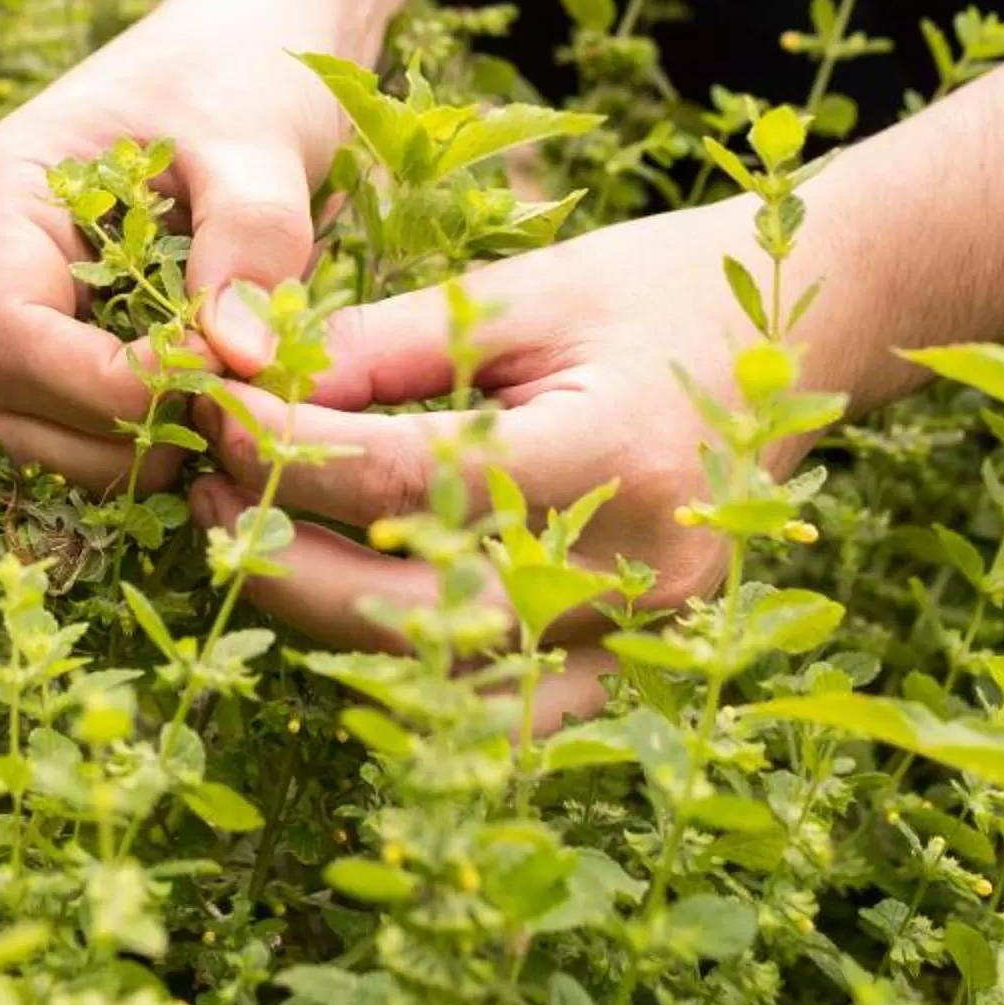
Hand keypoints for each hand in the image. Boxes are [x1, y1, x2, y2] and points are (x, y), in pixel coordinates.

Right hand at [0, 0, 353, 490]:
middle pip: (3, 400)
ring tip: (219, 413)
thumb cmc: (244, 70)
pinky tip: (208, 406)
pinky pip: (67, 410)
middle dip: (105, 434)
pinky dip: (131, 430)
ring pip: (26, 422)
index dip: (107, 385)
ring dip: (116, 446)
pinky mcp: (62, 322)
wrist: (253, 40)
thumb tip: (236, 360)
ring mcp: (17, 293)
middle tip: (221, 416)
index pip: (14, 335)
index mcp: (0, 195)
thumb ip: (250, 243)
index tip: (215, 371)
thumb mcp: (260, 143)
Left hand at [191, 203, 820, 645]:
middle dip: (277, 553)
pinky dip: (410, 674)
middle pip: (408, 615)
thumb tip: (248, 389)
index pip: (402, 485)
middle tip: (202, 489)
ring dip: (328, 625)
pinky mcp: (644, 667)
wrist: (802, 330)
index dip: (284, 453)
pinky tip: (345, 596)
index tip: (211, 412)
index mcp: (608, 458)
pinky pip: (503, 714)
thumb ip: (384, 349)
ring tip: (252, 540)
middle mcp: (635, 575)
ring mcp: (648, 640)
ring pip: (442, 689)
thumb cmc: (654, 290)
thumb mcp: (521, 293)